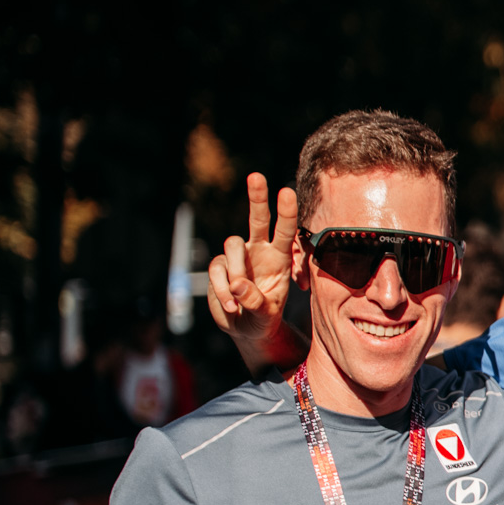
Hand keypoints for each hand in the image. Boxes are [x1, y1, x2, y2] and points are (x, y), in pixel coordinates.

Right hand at [207, 172, 297, 343]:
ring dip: (235, 270)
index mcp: (280, 259)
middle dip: (257, 198)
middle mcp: (259, 252)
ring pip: (232, 245)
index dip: (286, 212)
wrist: (246, 329)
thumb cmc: (263, 318)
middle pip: (257, 219)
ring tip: (238, 297)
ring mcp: (238, 257)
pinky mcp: (219, 266)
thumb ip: (256, 302)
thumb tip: (238, 285)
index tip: (287, 192)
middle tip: (257, 176)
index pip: (285, 232)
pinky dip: (222, 289)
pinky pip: (217, 270)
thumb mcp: (266, 315)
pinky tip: (231, 306)